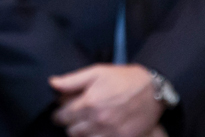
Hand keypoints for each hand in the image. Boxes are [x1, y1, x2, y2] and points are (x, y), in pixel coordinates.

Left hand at [49, 64, 164, 136]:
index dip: (58, 114)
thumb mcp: (96, 72)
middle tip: (75, 118)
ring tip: (86, 125)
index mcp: (89, 102)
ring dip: (82, 134)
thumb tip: (52, 84)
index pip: (62, 116)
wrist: (152, 90)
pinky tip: (98, 131)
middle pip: (72, 131)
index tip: (61, 112)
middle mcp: (99, 120)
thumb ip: (72, 80)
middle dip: (70, 124)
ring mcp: (111, 132)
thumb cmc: (122, 78)